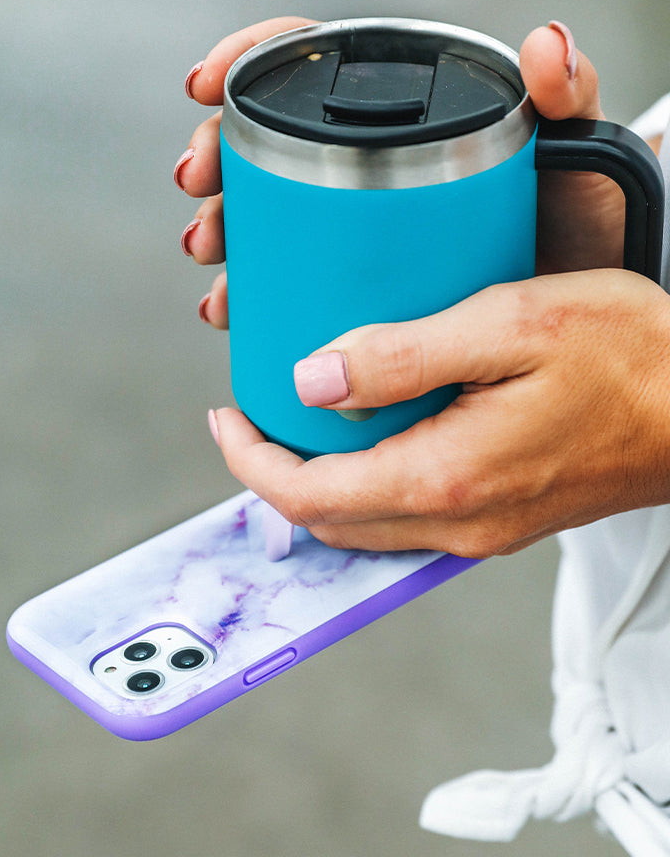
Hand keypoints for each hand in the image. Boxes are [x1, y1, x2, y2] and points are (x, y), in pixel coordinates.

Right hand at [175, 20, 639, 320]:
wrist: (579, 316)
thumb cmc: (579, 228)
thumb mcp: (575, 160)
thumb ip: (569, 98)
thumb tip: (544, 47)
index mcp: (406, 123)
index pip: (311, 67)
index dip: (248, 63)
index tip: (205, 88)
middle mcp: (370, 174)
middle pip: (268, 148)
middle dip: (216, 168)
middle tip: (203, 200)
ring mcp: (357, 234)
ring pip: (265, 220)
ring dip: (223, 239)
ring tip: (216, 269)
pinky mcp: (355, 290)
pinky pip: (285, 283)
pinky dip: (250, 295)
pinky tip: (235, 314)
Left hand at [211, 269, 669, 556]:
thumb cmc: (628, 358)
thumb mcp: (509, 325)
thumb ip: (401, 356)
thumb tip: (311, 380)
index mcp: (445, 477)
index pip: (308, 494)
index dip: (251, 461)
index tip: (228, 417)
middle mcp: (458, 523)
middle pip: (329, 522)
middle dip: (277, 475)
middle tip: (255, 419)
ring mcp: (483, 530)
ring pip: (366, 527)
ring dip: (321, 484)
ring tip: (302, 426)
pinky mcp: (503, 520)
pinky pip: (408, 518)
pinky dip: (368, 486)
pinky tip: (374, 439)